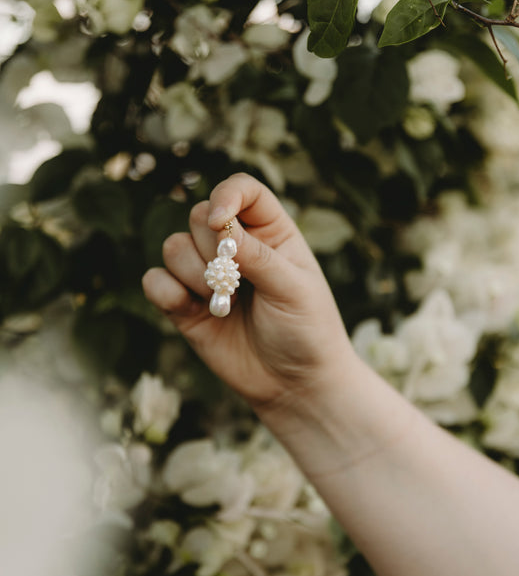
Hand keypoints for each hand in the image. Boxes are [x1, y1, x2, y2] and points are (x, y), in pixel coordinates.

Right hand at [142, 173, 353, 413]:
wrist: (294, 385)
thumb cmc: (307, 331)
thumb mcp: (293, 290)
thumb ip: (257, 256)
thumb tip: (219, 224)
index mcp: (270, 233)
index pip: (242, 190)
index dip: (225, 196)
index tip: (218, 221)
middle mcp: (235, 247)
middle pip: (198, 216)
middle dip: (211, 250)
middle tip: (237, 284)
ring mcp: (207, 276)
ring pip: (173, 246)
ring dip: (193, 275)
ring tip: (223, 304)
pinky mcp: (185, 305)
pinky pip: (155, 281)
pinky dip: (166, 292)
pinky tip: (193, 311)